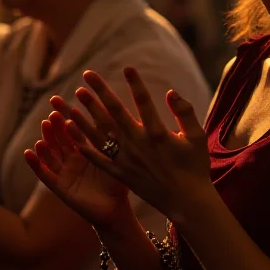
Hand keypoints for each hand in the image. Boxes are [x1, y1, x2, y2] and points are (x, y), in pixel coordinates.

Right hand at [24, 98, 132, 231]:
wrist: (116, 211)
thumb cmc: (119, 183)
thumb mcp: (114, 156)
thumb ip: (109, 136)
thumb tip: (111, 108)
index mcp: (85, 148)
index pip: (72, 127)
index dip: (65, 113)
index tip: (57, 99)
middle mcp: (72, 158)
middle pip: (60, 137)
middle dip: (55, 124)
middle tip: (53, 111)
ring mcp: (64, 172)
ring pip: (51, 153)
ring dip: (46, 139)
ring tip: (45, 126)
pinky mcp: (59, 187)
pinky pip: (45, 174)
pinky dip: (36, 163)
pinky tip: (30, 152)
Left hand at [63, 67, 210, 220]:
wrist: (187, 202)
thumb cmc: (195, 167)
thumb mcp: (197, 137)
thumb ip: (185, 112)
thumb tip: (171, 92)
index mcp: (157, 134)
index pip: (144, 102)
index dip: (135, 83)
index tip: (127, 67)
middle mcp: (138, 145)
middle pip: (115, 113)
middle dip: (100, 93)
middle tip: (87, 76)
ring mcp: (127, 160)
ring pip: (101, 133)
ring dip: (87, 114)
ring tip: (74, 98)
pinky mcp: (120, 174)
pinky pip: (98, 158)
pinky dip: (84, 144)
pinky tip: (72, 131)